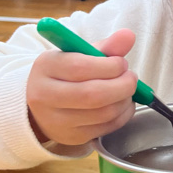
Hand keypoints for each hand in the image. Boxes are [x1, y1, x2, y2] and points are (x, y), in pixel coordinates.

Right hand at [26, 28, 137, 145]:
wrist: (40, 105)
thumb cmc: (64, 75)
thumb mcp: (78, 54)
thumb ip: (105, 47)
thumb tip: (128, 36)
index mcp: (46, 67)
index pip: (80, 68)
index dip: (109, 66)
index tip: (122, 63)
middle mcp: (46, 95)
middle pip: (92, 94)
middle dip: (122, 85)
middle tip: (131, 78)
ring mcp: (57, 120)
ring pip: (103, 113)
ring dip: (125, 100)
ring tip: (127, 90)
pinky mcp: (72, 136)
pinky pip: (106, 127)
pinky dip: (123, 115)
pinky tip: (123, 104)